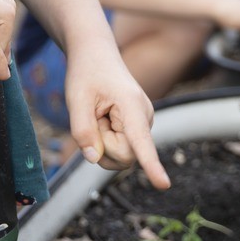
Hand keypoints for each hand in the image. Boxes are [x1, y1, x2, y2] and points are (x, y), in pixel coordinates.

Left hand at [64, 45, 170, 190]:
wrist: (97, 55)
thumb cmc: (87, 73)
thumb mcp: (76, 99)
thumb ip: (82, 131)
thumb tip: (94, 159)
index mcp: (131, 106)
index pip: (141, 141)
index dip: (151, 165)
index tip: (163, 185)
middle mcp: (145, 116)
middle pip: (125, 156)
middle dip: (103, 145)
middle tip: (93, 116)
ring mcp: (144, 123)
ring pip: (123, 155)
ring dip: (104, 143)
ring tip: (99, 115)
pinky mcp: (139, 128)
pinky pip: (122, 149)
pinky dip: (107, 140)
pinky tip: (104, 119)